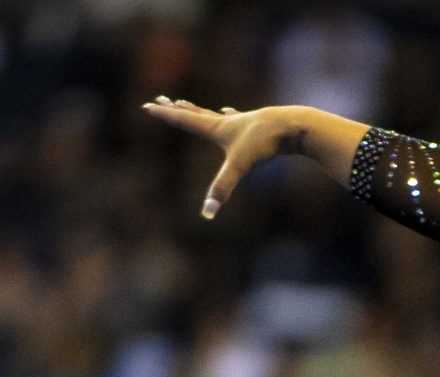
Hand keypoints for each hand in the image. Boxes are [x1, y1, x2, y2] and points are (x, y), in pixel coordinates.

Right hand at [141, 97, 302, 218]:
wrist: (291, 126)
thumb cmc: (263, 143)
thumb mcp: (239, 166)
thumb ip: (222, 188)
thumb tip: (207, 213)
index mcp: (215, 127)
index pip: (183, 120)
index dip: (165, 114)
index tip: (147, 106)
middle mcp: (224, 122)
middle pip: (193, 113)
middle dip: (175, 109)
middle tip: (161, 100)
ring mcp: (239, 122)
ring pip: (212, 114)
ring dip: (196, 110)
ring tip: (186, 103)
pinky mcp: (254, 125)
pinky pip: (234, 119)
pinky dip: (227, 116)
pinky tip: (229, 113)